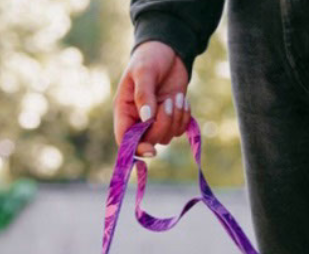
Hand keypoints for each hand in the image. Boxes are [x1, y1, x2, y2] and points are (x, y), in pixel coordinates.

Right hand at [113, 41, 190, 156]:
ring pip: (165, 137)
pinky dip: (184, 118)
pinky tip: (182, 100)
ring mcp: (155, 120)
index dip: (136, 148)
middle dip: (162, 125)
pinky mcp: (170, 117)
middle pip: (148, 141)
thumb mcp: (144, 71)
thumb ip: (144, 94)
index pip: (125, 139)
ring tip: (177, 97)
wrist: (169, 48)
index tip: (151, 149)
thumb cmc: (150, 57)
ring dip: (175, 119)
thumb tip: (146, 119)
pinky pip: (178, 130)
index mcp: (124, 111)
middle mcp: (137, 120)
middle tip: (169, 103)